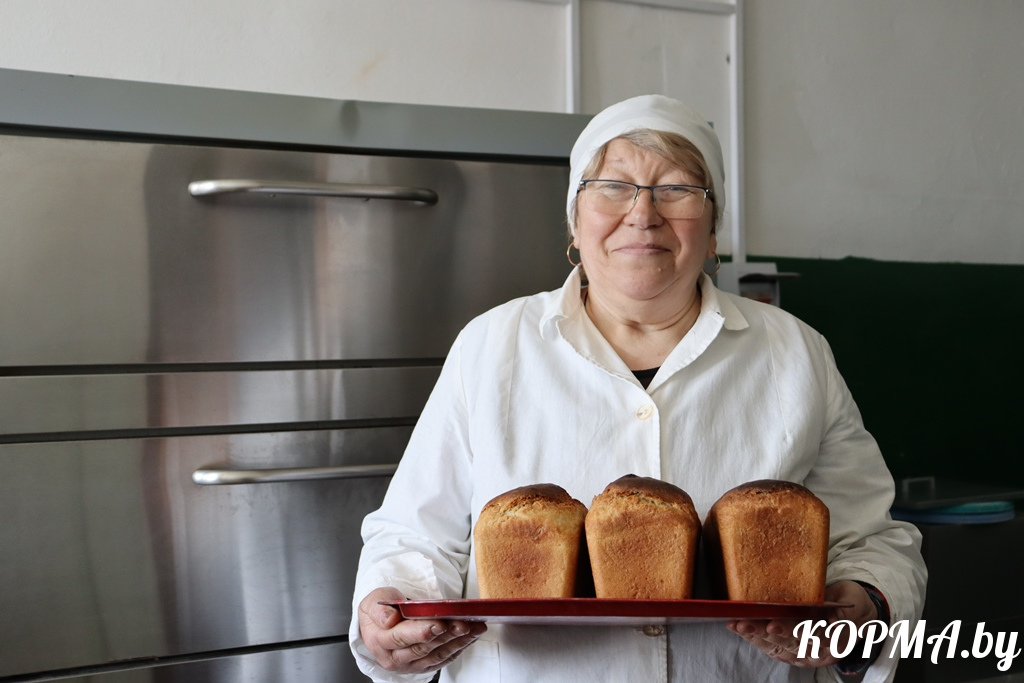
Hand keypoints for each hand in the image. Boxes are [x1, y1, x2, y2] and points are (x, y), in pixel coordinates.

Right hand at [357, 587, 487, 673]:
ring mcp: (410, 665)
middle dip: (446, 635)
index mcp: (379, 641)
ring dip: (458, 641)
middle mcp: (394, 658)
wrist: (379, 626)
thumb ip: (379, 609)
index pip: (402, 637)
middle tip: (463, 624)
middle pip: (423, 647)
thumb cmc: (379, 612)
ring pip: (437, 654)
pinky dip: (459, 647)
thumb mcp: (372, 603)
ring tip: (474, 627)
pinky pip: (443, 659)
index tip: (439, 623)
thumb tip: (389, 619)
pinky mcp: (424, 666)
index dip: (422, 631)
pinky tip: (471, 635)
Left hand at [726, 581, 877, 667]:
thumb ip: (845, 609)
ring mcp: (806, 654)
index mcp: (837, 640)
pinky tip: (740, 630)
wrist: (852, 614)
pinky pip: (773, 649)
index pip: (812, 635)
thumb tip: (837, 617)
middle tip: (744, 623)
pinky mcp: (794, 653)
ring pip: (778, 647)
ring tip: (736, 625)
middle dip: (764, 633)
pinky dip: (756, 639)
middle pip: (790, 642)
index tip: (773, 624)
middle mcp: (820, 652)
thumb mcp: (853, 599)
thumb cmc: (849, 602)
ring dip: (755, 637)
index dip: (792, 630)